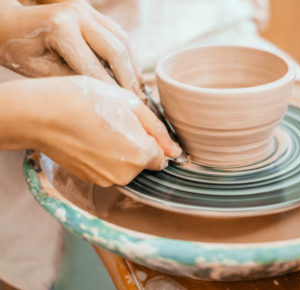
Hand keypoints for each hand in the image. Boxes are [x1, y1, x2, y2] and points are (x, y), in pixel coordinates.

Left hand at [0, 0, 144, 98]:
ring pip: (123, 40)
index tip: (121, 109)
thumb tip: (101, 94)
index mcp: (61, 28)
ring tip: (139, 90)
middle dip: (129, 79)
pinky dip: (128, 55)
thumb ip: (70, 79)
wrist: (11, 23)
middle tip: (137, 102)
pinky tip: (131, 73)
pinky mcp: (93, 12)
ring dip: (133, 66)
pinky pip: (119, 34)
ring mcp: (88, 10)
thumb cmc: (19, 49)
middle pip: (116, 50)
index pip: (94, 66)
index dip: (110, 91)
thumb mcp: (39, 70)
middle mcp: (78, 14)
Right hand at [0, 76, 180, 185]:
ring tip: (100, 129)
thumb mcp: (130, 104)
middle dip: (136, 145)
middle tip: (115, 122)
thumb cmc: (86, 101)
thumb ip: (157, 130)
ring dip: (120, 151)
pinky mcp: (90, 179)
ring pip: (126, 166)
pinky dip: (104, 156)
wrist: (43, 114)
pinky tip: (90, 138)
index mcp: (141, 155)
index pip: (161, 157)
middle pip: (143, 162)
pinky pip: (108, 169)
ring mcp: (106, 179)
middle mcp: (126, 174)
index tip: (135, 126)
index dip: (151, 139)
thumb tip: (175, 151)